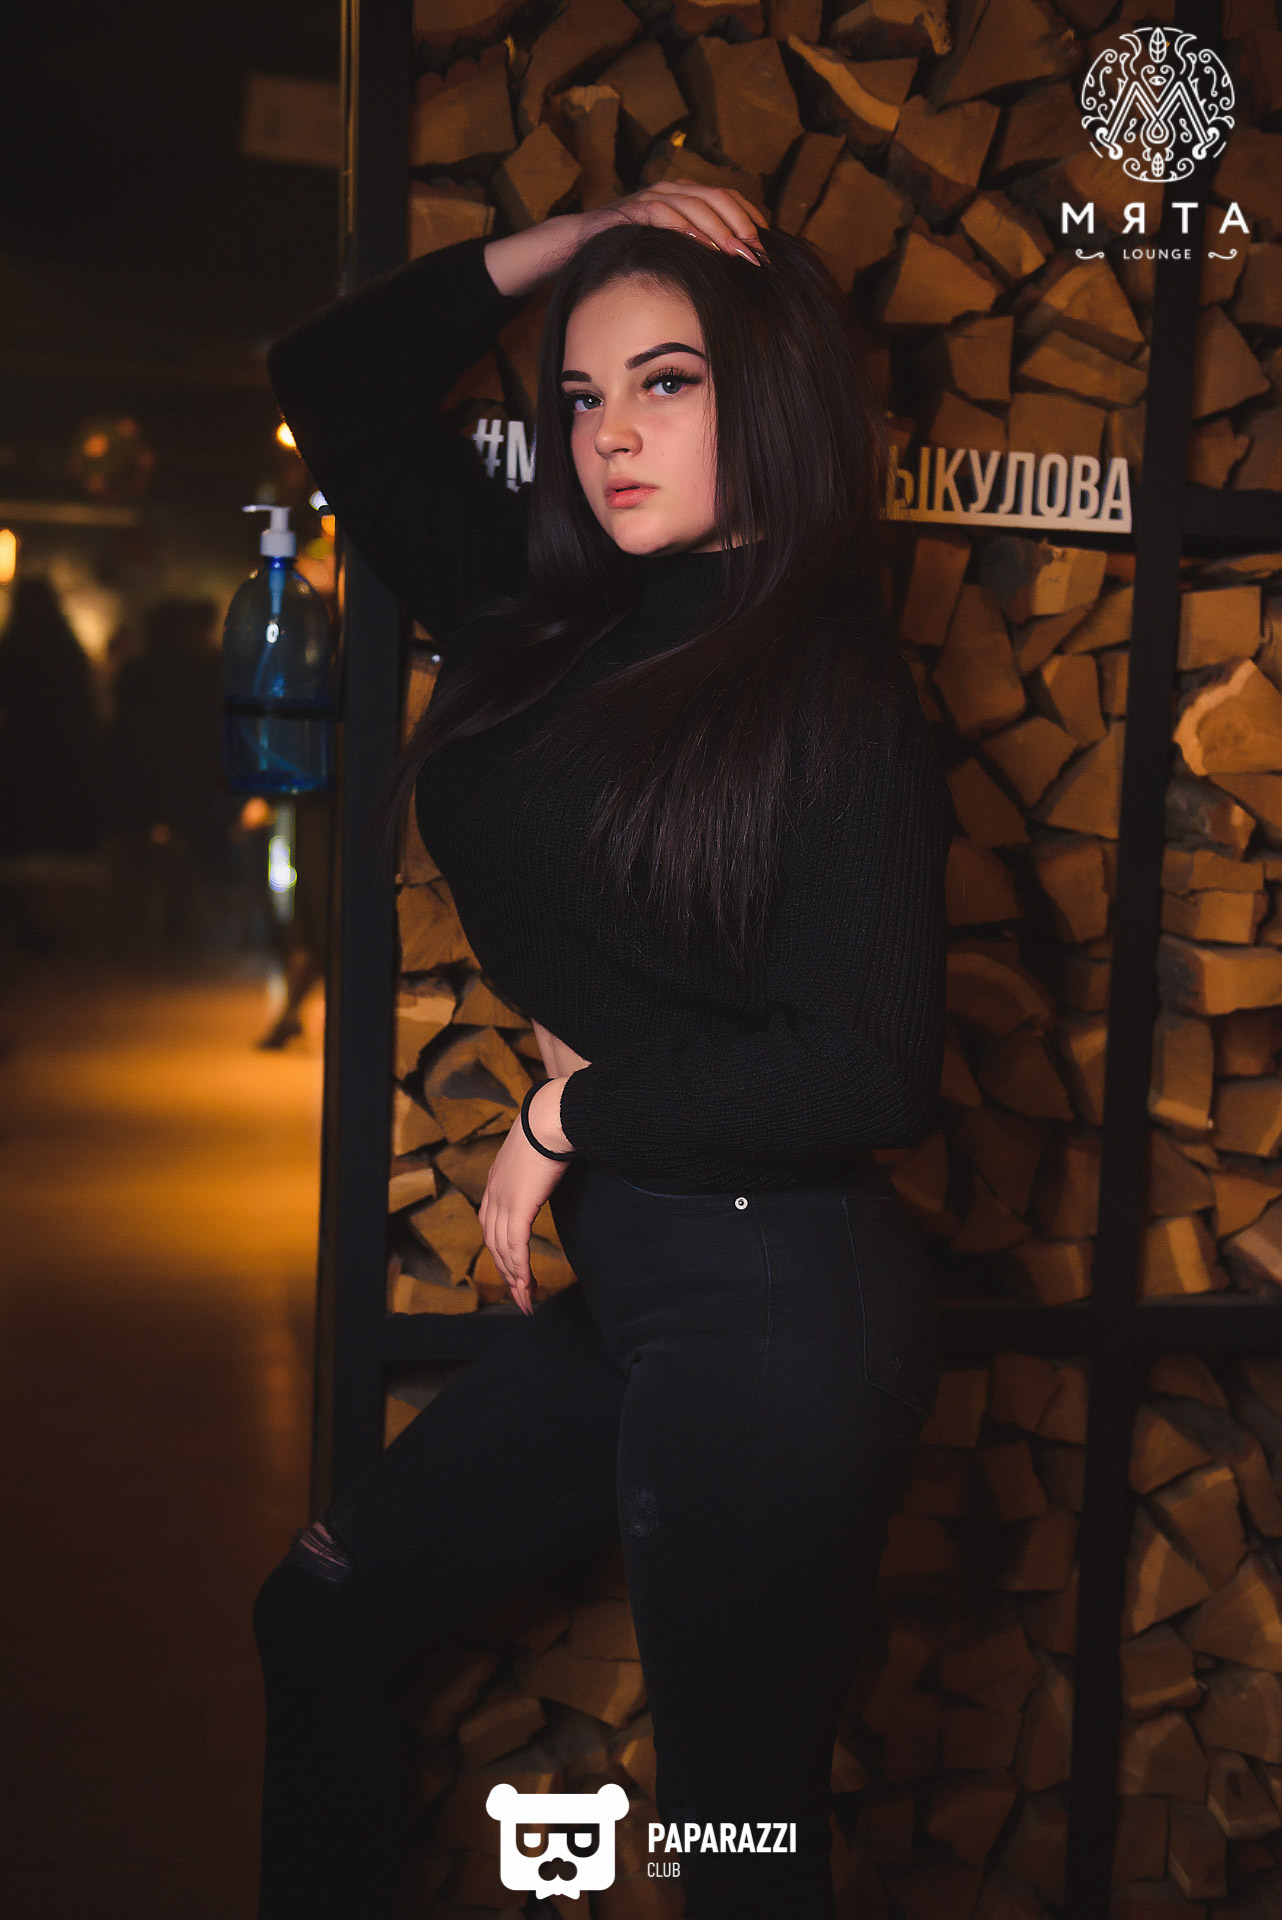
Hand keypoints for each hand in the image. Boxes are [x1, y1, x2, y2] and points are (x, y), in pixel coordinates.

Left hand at [478, 1076, 574, 1315]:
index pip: (491, 1226)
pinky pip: (516, 1247)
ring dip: (515, 1278)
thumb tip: (550, 1167)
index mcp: (496, 1182)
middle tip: (520, 1296)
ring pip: (503, 1250)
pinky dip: (520, 1269)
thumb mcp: (536, 1153)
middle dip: (506, 1273)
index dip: (501, 1251)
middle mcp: (494, 1195)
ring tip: (526, 1299)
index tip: (513, 1270)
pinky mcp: (518, 1208)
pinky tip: (526, 1284)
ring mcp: (503, 1202)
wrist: (548, 1118)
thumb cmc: (549, 1129)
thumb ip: (535, 1168)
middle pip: (494, 1244)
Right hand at [483, 183, 768, 298]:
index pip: (730, 199)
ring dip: (720, 228)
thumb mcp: (669, 254)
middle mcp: (672, 190)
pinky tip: (701, 246)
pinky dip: (685, 228)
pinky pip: (664, 213)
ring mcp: (651, 197)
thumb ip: (697, 255)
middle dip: (743, 225)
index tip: (770, 248)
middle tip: (759, 255)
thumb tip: (733, 276)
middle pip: (719, 197)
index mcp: (685, 197)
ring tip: (737, 252)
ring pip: (696, 202)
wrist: (576, 247)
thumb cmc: (627, 255)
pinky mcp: (632, 210)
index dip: (752, 220)